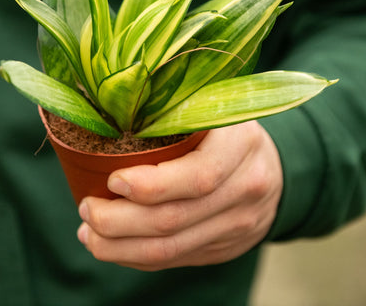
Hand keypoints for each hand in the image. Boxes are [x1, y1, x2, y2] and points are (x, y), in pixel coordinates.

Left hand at [77, 121, 282, 270]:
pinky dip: (137, 257)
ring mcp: (237, 225)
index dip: (149, 185)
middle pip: (175, 220)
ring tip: (89, 234)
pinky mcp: (225, 248)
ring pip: (171, 250)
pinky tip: (114, 247)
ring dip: (120, 248)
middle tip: (87, 209)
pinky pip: (176, 259)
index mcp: (241, 145)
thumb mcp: (214, 107)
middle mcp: (245, 190)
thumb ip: (176, 111)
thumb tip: (109, 110)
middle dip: (119, 222)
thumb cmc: (229, 131)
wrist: (278, 169)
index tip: (112, 180)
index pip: (197, 177)